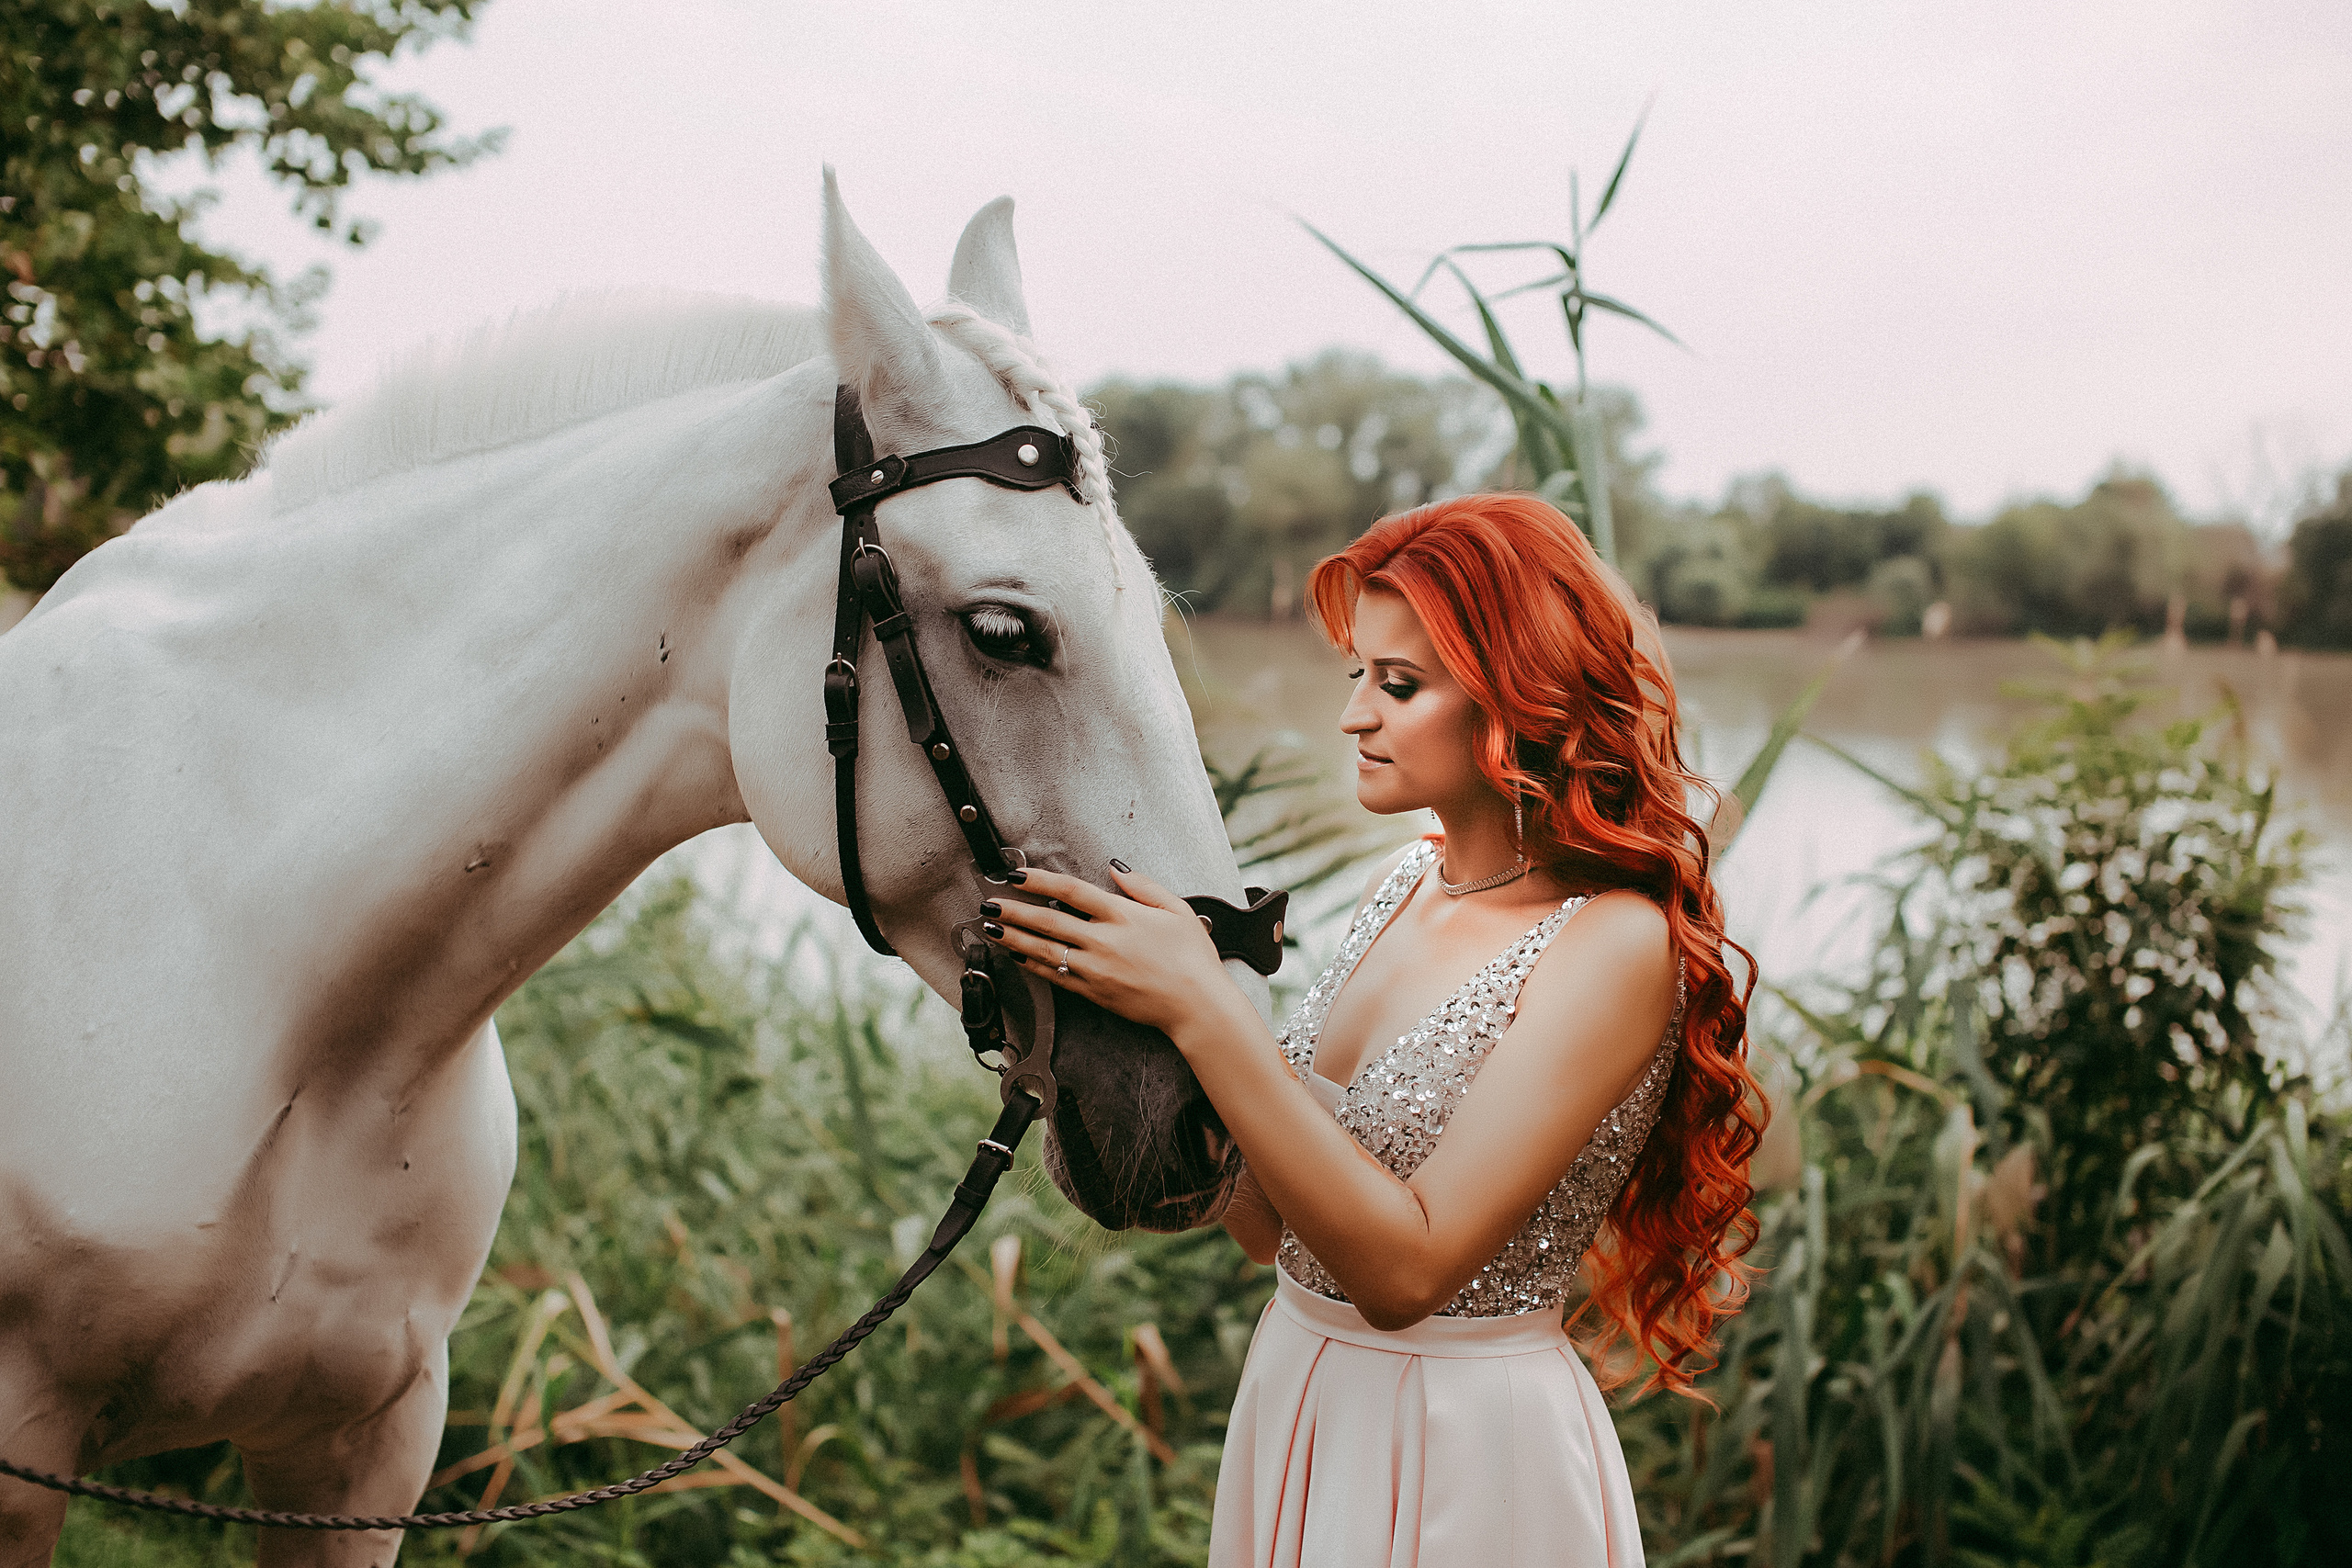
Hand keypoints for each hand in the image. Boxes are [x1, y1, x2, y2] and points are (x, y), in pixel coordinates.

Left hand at [981, 864, 1233, 1036]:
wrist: (1196, 1005)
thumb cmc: (1193, 958)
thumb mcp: (1177, 909)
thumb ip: (1143, 886)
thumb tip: (1115, 869)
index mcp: (1122, 915)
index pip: (1069, 891)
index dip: (1038, 881)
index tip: (1016, 874)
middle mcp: (1103, 941)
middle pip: (1047, 921)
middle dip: (1013, 910)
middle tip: (988, 901)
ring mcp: (1095, 969)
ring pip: (1044, 950)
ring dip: (1013, 938)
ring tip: (990, 928)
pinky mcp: (1094, 993)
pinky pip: (1055, 976)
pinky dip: (1033, 965)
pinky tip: (1018, 957)